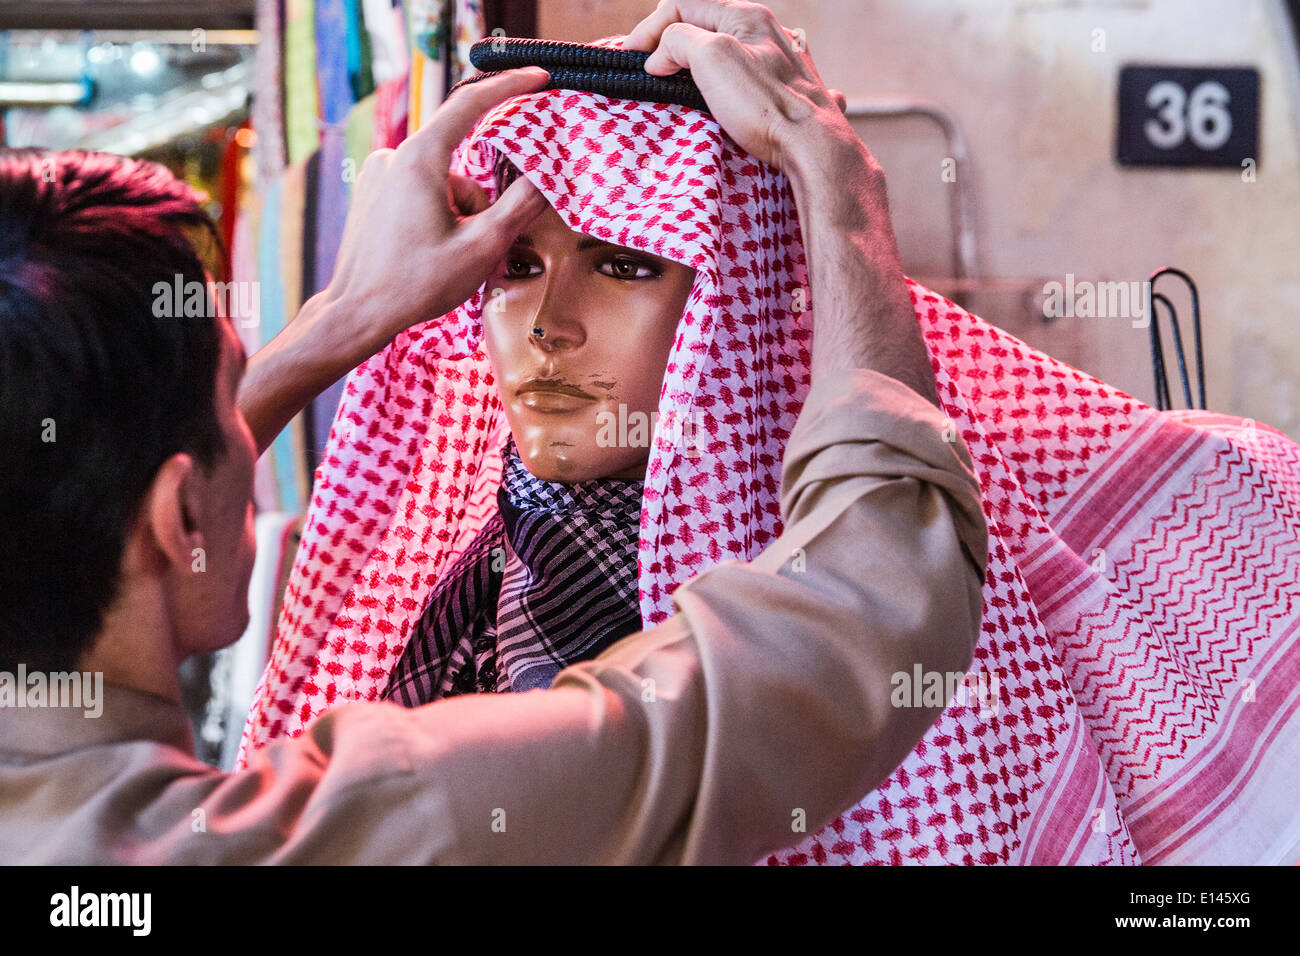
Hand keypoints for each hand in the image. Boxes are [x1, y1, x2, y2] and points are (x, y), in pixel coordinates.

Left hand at [322, 67, 552, 357]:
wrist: (357, 313)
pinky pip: (422, 192)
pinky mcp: (374, 192)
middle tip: (477, 245)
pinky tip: (428, 251)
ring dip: (458, 216)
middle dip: (480, 204)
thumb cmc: (413, 284)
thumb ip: (519, 205)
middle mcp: (394, 157)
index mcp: (420, 159)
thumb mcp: (481, 247)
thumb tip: (545, 176)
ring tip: (447, 256)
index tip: (538, 77)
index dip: (509, 86)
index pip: (471, 103)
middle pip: (462, 163)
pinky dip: (437, 217)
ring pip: (444, 183)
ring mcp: (380, 173)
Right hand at [623, 0, 849, 171]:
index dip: (650, 29)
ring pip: (724, 50)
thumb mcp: (712, 57)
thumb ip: (679, 42)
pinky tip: (717, 100)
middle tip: (651, 70)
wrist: (814, 147)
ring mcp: (777, 62)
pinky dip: (719, 82)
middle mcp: (765, 32)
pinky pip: (743, 76)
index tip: (633, 61)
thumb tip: (660, 56)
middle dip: (671, 43)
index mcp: (747, 15)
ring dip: (695, 64)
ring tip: (677, 86)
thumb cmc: (766, 104)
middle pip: (703, 25)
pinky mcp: (782, 92)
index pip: (683, 4)